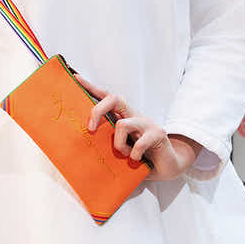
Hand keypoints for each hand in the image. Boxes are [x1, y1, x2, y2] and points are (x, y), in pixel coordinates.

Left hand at [70, 72, 194, 182]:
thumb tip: (84, 142)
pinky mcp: (157, 133)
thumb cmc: (140, 156)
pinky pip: (139, 142)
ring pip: (122, 124)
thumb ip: (107, 141)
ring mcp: (146, 123)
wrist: (168, 165)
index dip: (91, 87)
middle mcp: (134, 115)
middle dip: (97, 111)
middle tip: (90, 129)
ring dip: (118, 144)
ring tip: (125, 155)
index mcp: (124, 116)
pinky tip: (136, 160)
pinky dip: (133, 154)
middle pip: (114, 98)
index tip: (76, 77)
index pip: (106, 97)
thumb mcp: (120, 147)